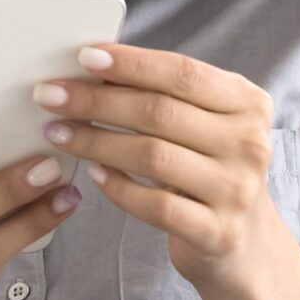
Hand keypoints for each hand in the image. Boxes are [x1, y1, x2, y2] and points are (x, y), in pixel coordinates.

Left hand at [31, 44, 288, 292]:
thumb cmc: (209, 170)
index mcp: (248, 103)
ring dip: (96, 141)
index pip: (183, 73)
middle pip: (161, 112)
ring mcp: (236, 190)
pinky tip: (93, 174)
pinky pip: (154, 204)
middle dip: (97, 100)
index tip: (84, 57)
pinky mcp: (218, 232)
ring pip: (152, 156)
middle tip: (50, 95)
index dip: (132, 63)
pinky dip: (118, 187)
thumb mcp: (203, 125)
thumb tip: (94, 66)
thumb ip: (164, 96)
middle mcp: (249, 143)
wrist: (245, 243)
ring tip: (58, 133)